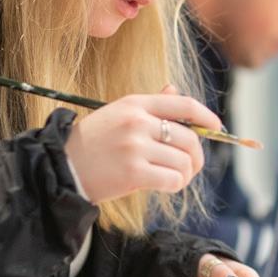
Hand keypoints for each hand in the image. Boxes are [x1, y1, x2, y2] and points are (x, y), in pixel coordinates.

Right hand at [64, 91, 220, 203]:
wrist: (61, 167)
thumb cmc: (94, 142)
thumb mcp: (118, 114)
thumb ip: (150, 105)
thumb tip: (175, 91)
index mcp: (135, 103)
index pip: (183, 104)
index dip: (205, 116)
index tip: (216, 126)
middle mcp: (137, 121)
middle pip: (188, 137)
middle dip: (196, 155)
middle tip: (191, 166)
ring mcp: (135, 146)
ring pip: (183, 161)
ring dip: (185, 173)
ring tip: (173, 177)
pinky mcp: (134, 172)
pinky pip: (173, 179)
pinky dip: (175, 185)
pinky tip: (165, 185)